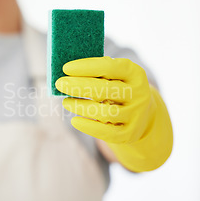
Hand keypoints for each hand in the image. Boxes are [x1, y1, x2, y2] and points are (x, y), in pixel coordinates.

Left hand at [55, 56, 171, 171]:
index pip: (110, 67)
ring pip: (105, 112)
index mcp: (135, 74)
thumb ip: (96, 72)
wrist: (140, 114)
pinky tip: (74, 121)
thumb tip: (67, 72)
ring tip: (66, 102)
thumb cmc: (118, 89)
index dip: (87, 67)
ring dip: (81, 106)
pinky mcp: (130, 133)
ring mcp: (136, 115)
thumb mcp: (114, 77)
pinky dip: (88, 127)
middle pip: (106, 89)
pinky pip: (107, 132)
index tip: (66, 68)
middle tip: (59, 84)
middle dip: (79, 86)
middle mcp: (140, 93)